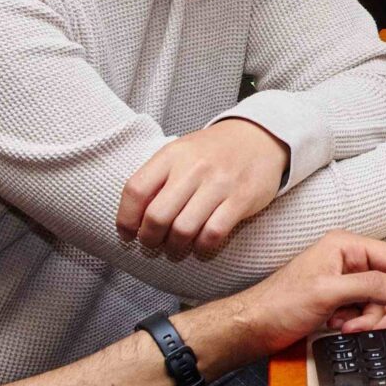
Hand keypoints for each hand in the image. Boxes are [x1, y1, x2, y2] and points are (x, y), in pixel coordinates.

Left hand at [118, 117, 288, 259]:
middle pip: (157, 216)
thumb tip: (135, 217)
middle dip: (150, 239)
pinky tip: (201, 245)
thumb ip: (159, 178)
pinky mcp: (242, 199)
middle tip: (152, 244)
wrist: (260, 137)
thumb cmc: (213, 151)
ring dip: (175, 247)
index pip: (135, 190)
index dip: (126, 219)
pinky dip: (203, 247)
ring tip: (176, 248)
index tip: (127, 233)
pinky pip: (213, 233)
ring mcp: (219, 184)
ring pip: (184, 229)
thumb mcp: (181, 153)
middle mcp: (194, 168)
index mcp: (172, 155)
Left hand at [231, 232, 385, 353]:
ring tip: (344, 325)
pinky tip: (338, 326)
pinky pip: (368, 314)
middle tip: (369, 325)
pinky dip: (359, 324)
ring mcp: (347, 283)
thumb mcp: (329, 292)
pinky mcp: (342, 302)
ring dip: (369, 320)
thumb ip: (372, 287)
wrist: (253, 327)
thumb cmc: (278, 302)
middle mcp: (350, 261)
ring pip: (383, 304)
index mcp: (348, 246)